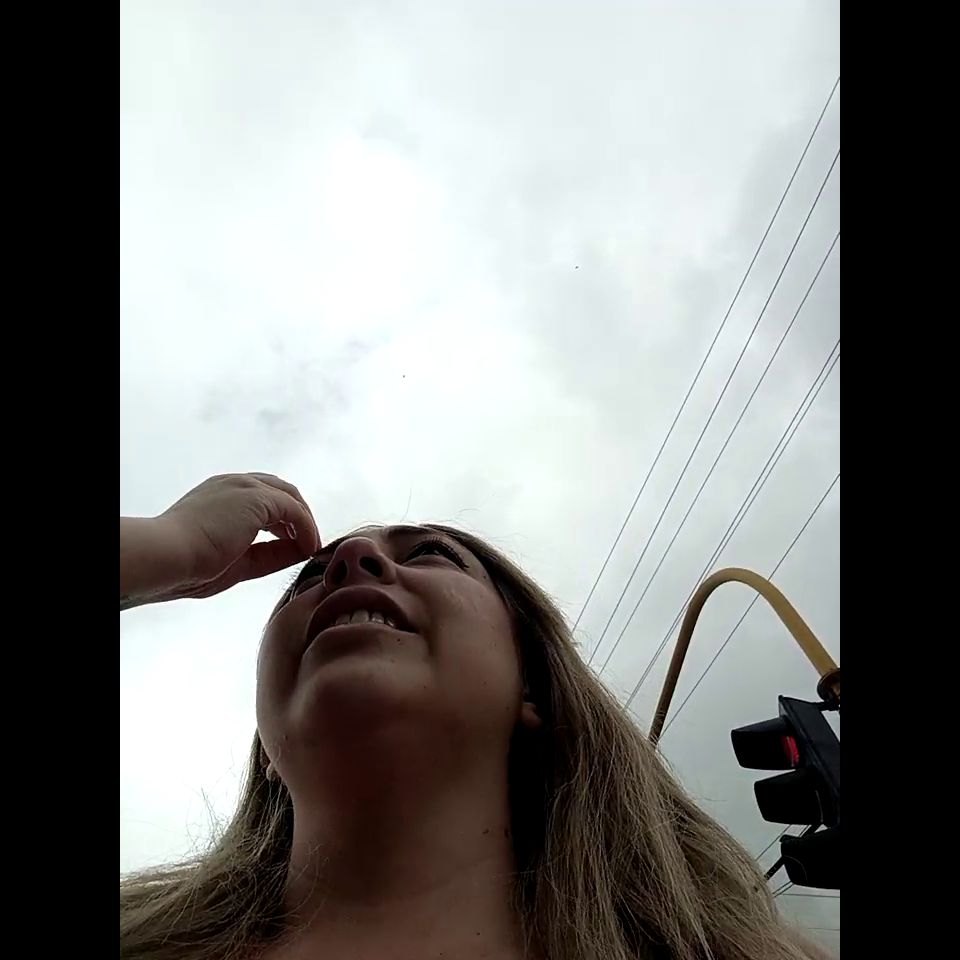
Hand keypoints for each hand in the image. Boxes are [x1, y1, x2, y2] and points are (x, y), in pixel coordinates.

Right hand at [160, 473, 320, 598]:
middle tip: (307, 542)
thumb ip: (268, 554)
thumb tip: (299, 551)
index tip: (292, 544)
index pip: (260, 499)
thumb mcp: (236, 560)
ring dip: (305, 521)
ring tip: (310, 547)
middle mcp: (233, 484)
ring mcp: (245, 487)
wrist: (168, 557)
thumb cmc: (188, 566)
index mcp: (219, 494)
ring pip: (289, 497)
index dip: (281, 522)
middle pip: (279, 491)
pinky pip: (294, 510)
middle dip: (297, 516)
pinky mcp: (257, 497)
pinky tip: (308, 548)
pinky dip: (306, 528)